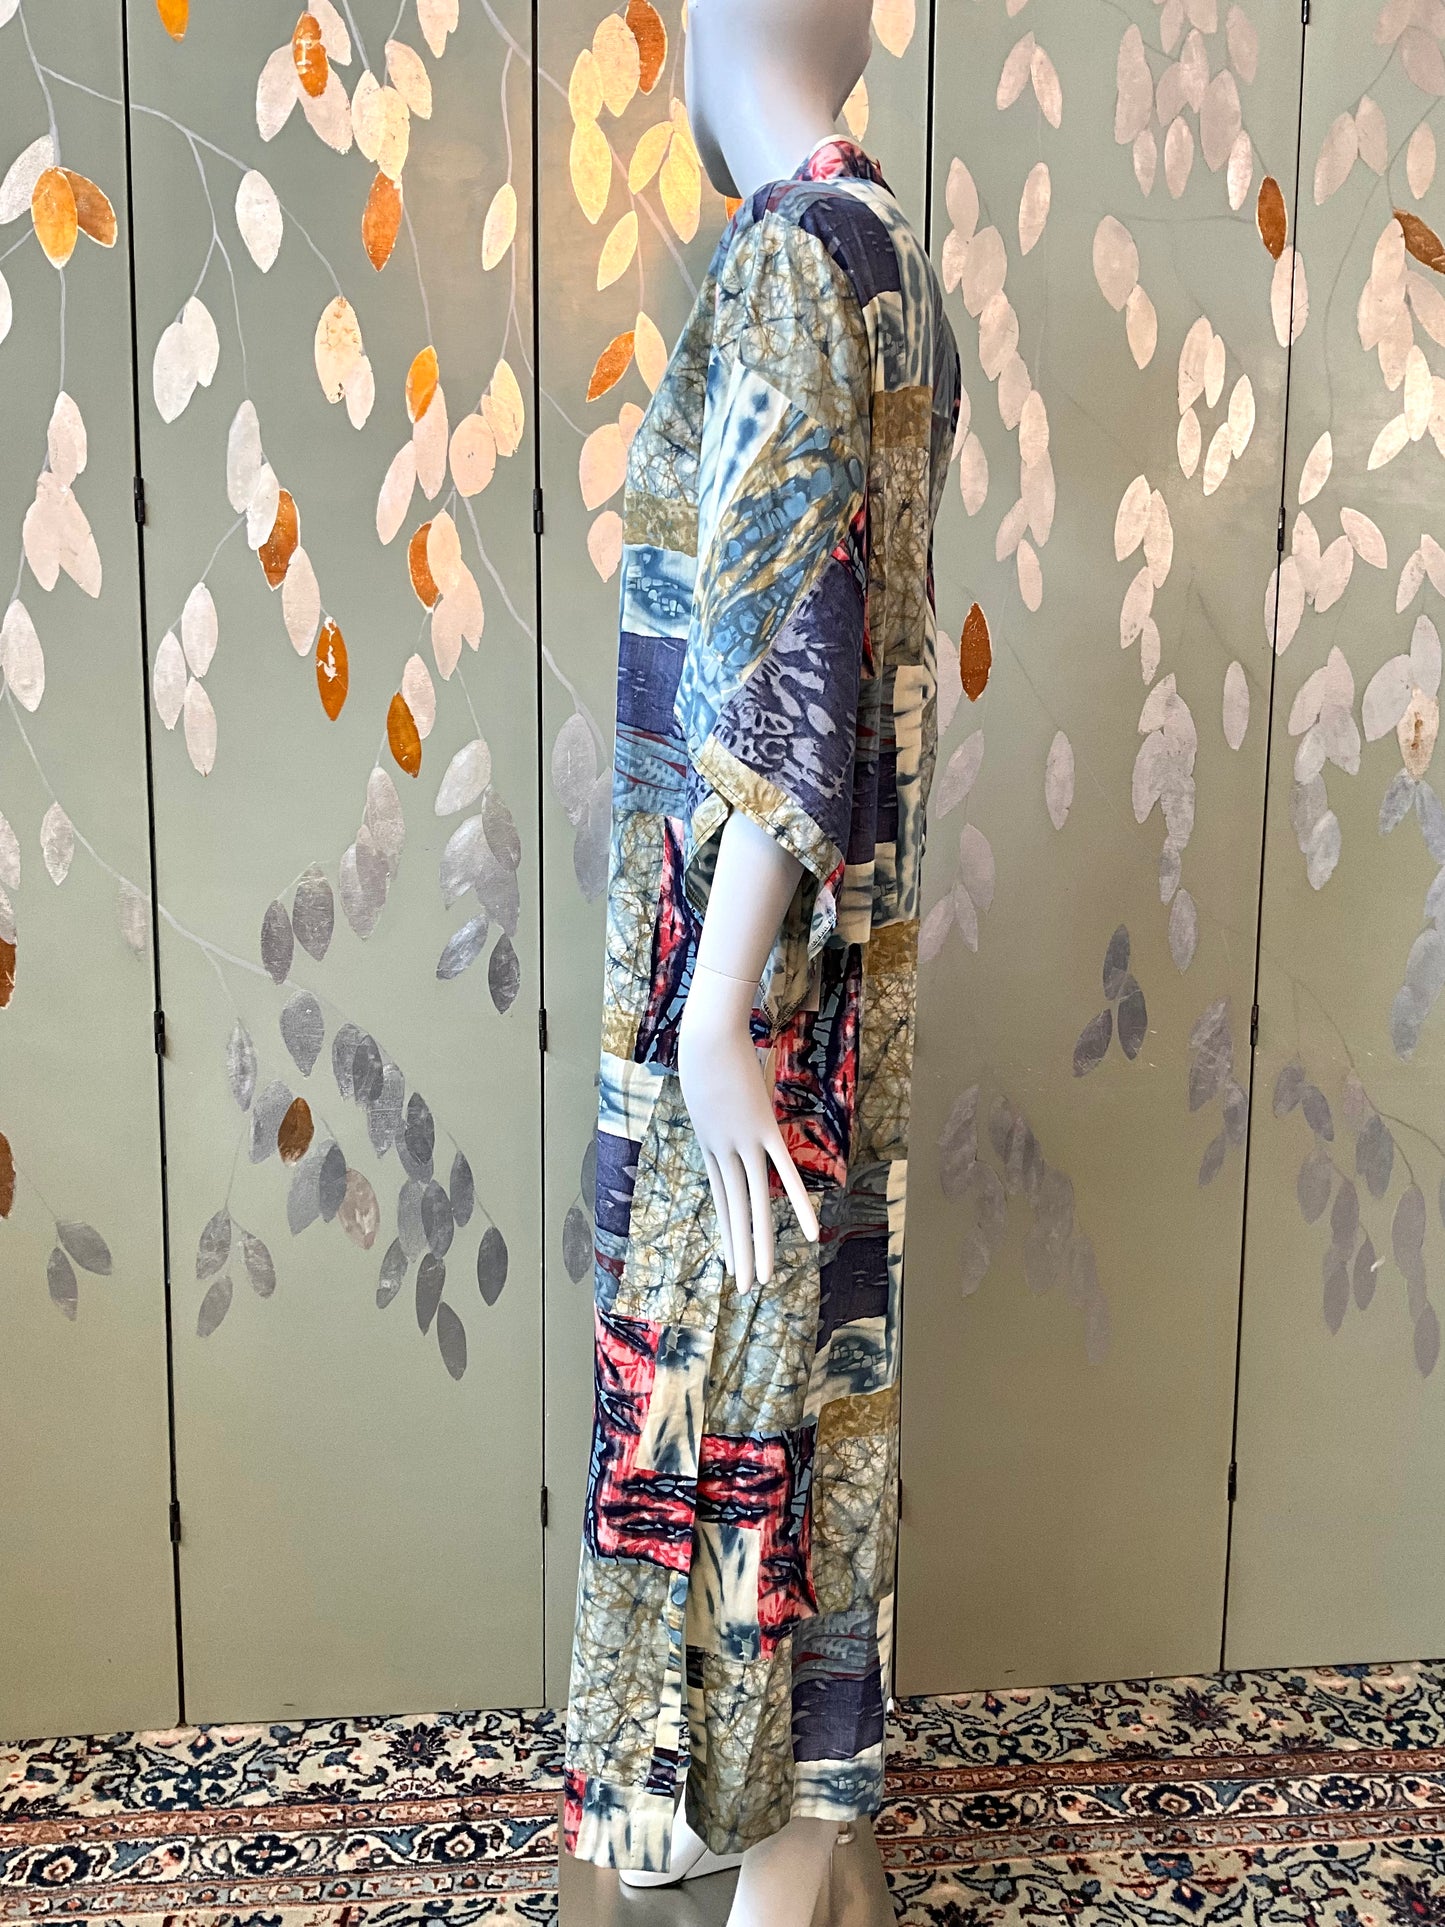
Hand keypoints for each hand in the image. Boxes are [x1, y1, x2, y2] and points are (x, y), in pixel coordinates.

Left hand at [677, 962, 819, 1291]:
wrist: (704, 1034)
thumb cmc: (702, 1048)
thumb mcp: (704, 1083)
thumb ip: (716, 1097)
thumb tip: (721, 1093)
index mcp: (710, 1145)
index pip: (722, 1197)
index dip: (728, 1228)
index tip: (730, 1256)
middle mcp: (723, 1152)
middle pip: (735, 1210)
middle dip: (739, 1251)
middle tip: (744, 1287)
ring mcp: (742, 1142)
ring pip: (755, 1203)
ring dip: (760, 1245)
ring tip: (762, 1279)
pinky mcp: (761, 1129)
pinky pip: (784, 1173)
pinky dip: (799, 1203)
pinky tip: (812, 1232)